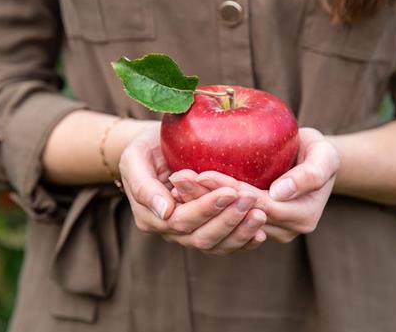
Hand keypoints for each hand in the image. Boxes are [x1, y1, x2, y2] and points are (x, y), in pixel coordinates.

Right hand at [118, 124, 266, 254]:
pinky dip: (244, 241)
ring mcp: (189, 234)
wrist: (154, 150)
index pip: (182, 220)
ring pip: (216, 245)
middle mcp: (171, 231)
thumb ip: (143, 186)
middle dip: (229, 219)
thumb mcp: (134, 159)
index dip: (207, 208)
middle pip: (202, 237)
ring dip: (240, 232)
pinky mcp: (206, 230)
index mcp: (151, 217)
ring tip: (261, 214)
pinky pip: (225, 245)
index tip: (230, 191)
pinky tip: (261, 232)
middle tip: (251, 198)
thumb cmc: (144, 149)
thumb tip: (165, 211)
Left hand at [173, 128, 338, 242]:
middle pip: (237, 216)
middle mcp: (283, 231)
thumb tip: (279, 193)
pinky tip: (181, 193)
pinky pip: (224, 219)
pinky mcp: (251, 225)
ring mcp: (266, 232)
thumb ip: (309, 175)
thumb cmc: (320, 153)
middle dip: (206, 197)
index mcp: (302, 217)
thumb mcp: (325, 156)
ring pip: (226, 221)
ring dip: (199, 203)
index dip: (230, 191)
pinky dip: (203, 206)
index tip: (203, 173)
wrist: (314, 162)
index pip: (259, 205)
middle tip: (178, 178)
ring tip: (176, 184)